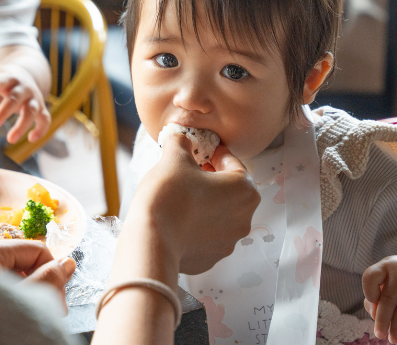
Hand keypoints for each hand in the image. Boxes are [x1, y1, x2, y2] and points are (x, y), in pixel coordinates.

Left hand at [0, 65, 50, 143]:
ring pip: (32, 110)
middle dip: (5, 111)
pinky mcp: (41, 108)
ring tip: (10, 139)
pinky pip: (45, 119)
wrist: (26, 72)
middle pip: (15, 98)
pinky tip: (32, 139)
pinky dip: (41, 129)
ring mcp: (33, 98)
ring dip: (23, 125)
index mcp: (6, 78)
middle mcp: (22, 87)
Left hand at [0, 239, 75, 309]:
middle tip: (45, 314)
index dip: (53, 274)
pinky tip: (8, 316)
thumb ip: (47, 282)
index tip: (57, 305)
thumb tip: (68, 263)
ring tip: (24, 317)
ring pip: (11, 275)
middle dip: (40, 286)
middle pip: (24, 262)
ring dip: (25, 295)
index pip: (37, 250)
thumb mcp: (21, 301)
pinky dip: (8, 299)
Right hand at [93, 136, 259, 343]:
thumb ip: (181, 142)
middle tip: (187, 173)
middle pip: (229, 190)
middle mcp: (244, 218)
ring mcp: (229, 242)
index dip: (213, 154)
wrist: (151, 241)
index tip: (199, 152)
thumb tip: (180, 138)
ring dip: (204, 204)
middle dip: (211, 180)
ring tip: (179, 197)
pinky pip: (206, 236)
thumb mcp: (173, 158)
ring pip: (219, 214)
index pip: (232, 163)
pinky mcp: (211, 258)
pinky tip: (176, 220)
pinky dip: (196, 226)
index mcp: (245, 190)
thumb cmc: (168, 196)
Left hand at [362, 255, 396, 342]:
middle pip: (387, 299)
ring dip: (396, 327)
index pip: (370, 277)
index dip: (368, 293)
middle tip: (379, 335)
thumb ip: (376, 297)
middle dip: (382, 320)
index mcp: (387, 265)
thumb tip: (375, 316)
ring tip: (392, 339)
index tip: (372, 307)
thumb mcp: (388, 282)